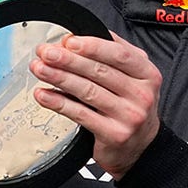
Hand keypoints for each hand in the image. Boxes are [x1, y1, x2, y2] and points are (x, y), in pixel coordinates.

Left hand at [29, 33, 161, 179]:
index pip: (119, 54)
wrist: (141, 147)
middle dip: (68, 60)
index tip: (69, 41)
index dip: (93, 46)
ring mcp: (128, 116)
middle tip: (46, 52)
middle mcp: (141, 94)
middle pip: (100, 71)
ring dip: (59, 78)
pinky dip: (59, 103)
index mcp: (147, 74)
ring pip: (88, 91)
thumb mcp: (134, 77)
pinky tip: (44, 95)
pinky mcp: (113, 134)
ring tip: (40, 69)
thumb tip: (73, 40)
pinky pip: (80, 114)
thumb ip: (111, 55)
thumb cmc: (131, 106)